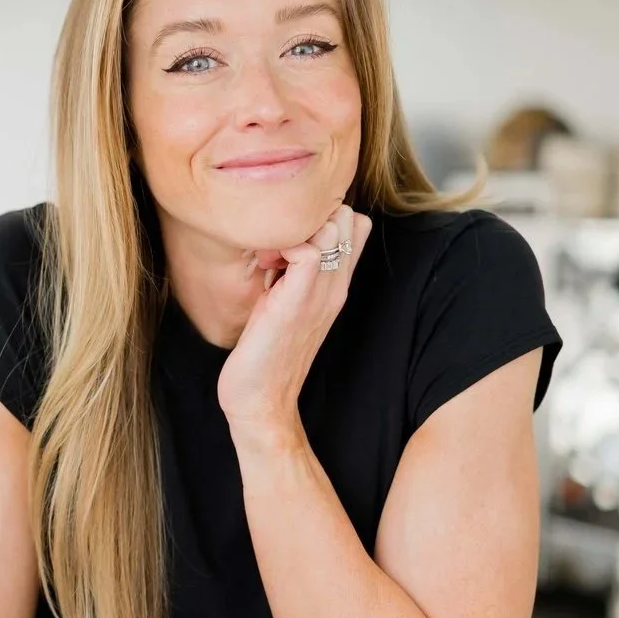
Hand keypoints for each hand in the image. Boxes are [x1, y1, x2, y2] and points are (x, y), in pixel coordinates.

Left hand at [215, 205, 372, 446]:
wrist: (261, 401)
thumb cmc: (265, 353)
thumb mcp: (285, 303)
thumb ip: (292, 274)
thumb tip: (278, 242)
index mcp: (336, 286)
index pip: (357, 224)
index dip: (322, 216)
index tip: (287, 237)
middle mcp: (337, 287)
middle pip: (350, 217)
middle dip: (308, 216)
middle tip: (276, 243)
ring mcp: (321, 295)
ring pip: (334, 227)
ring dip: (295, 229)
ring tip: (269, 255)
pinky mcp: (297, 303)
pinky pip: (308, 252)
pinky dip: (283, 245)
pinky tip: (265, 265)